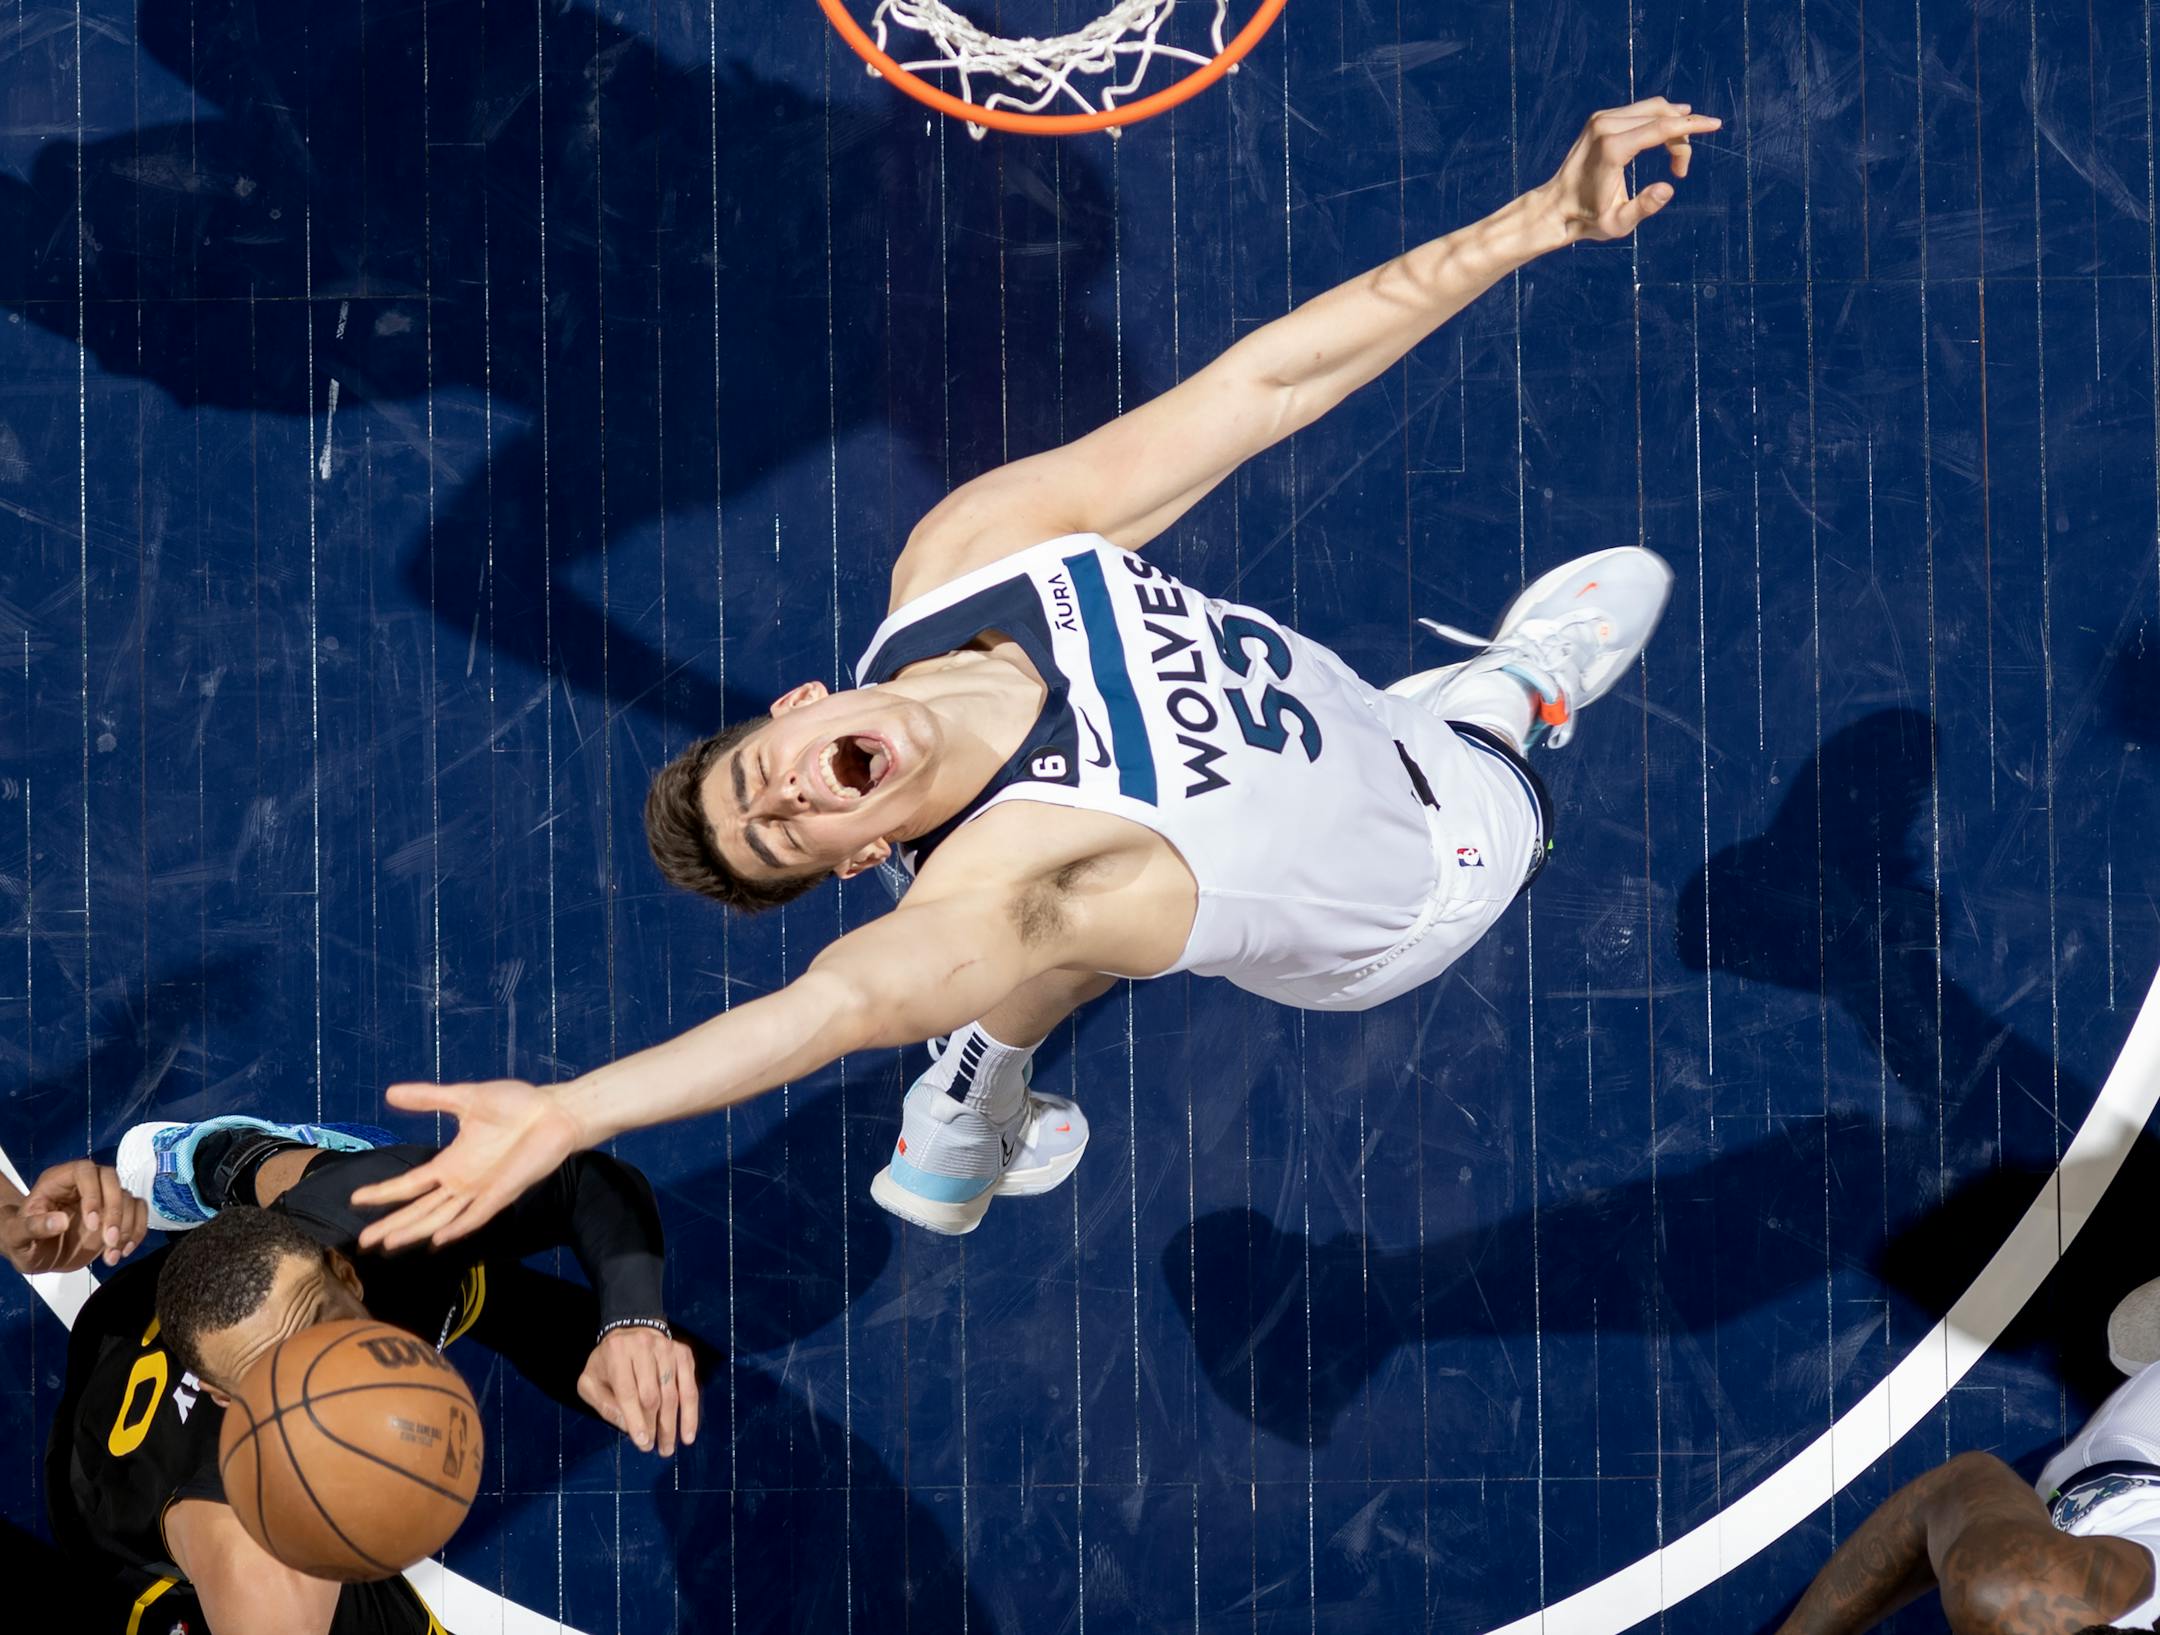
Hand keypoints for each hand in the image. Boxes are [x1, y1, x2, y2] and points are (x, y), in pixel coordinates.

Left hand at [0, 1160, 147, 1273]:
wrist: (36, 1254)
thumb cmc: (22, 1240)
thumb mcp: (16, 1236)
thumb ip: (33, 1227)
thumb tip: (60, 1221)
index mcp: (59, 1181)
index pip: (84, 1171)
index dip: (93, 1193)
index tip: (92, 1223)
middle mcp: (85, 1184)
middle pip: (112, 1180)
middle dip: (115, 1211)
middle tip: (109, 1240)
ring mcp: (104, 1198)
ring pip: (129, 1198)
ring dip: (127, 1228)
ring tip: (112, 1255)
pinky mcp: (117, 1214)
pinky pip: (138, 1213)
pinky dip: (136, 1232)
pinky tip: (123, 1252)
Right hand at [349, 1080, 583, 1250]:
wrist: (555, 1110)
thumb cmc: (516, 1105)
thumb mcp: (464, 1098)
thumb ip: (428, 1097)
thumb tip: (390, 1092)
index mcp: (452, 1163)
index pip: (410, 1184)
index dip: (384, 1193)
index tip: (355, 1198)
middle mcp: (463, 1182)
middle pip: (420, 1209)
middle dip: (391, 1224)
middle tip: (362, 1240)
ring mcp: (482, 1190)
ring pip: (442, 1217)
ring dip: (415, 1231)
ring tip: (387, 1243)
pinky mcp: (504, 1192)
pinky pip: (478, 1215)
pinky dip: (458, 1227)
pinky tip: (438, 1239)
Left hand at [578, 1325, 699, 1456]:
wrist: (631, 1331)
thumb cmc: (608, 1363)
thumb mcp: (591, 1382)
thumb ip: (603, 1404)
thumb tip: (627, 1427)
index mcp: (617, 1353)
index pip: (628, 1392)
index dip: (635, 1419)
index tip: (642, 1443)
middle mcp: (644, 1347)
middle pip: (653, 1395)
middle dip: (654, 1426)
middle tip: (655, 1449)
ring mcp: (667, 1348)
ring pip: (673, 1393)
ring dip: (672, 1424)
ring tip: (668, 1447)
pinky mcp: (683, 1353)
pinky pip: (690, 1386)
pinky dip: (690, 1412)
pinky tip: (688, 1433)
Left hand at [1535, 97, 1721, 243]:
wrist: (1554, 208)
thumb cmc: (1587, 219)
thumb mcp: (1617, 223)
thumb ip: (1644, 207)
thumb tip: (1668, 186)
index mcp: (1612, 147)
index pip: (1662, 126)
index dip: (1693, 125)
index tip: (1717, 125)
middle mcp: (1605, 125)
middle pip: (1661, 115)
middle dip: (1682, 134)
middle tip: (1681, 169)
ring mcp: (1600, 119)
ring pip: (1652, 108)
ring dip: (1672, 127)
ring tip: (1676, 159)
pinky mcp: (1598, 119)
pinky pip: (1638, 111)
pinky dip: (1657, 121)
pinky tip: (1666, 136)